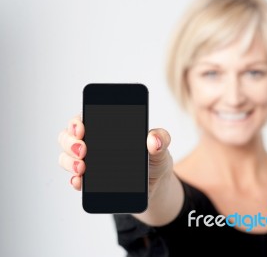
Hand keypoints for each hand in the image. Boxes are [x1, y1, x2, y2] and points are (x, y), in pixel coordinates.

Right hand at [58, 115, 173, 195]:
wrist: (155, 187)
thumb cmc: (155, 161)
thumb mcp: (161, 148)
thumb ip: (161, 139)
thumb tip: (154, 140)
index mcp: (107, 129)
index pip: (84, 118)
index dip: (76, 121)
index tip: (81, 129)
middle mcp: (93, 143)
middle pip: (68, 137)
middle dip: (69, 142)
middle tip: (82, 150)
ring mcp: (89, 162)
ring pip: (66, 157)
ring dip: (68, 161)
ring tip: (82, 167)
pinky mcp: (91, 182)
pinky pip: (75, 180)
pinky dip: (75, 181)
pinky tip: (80, 182)